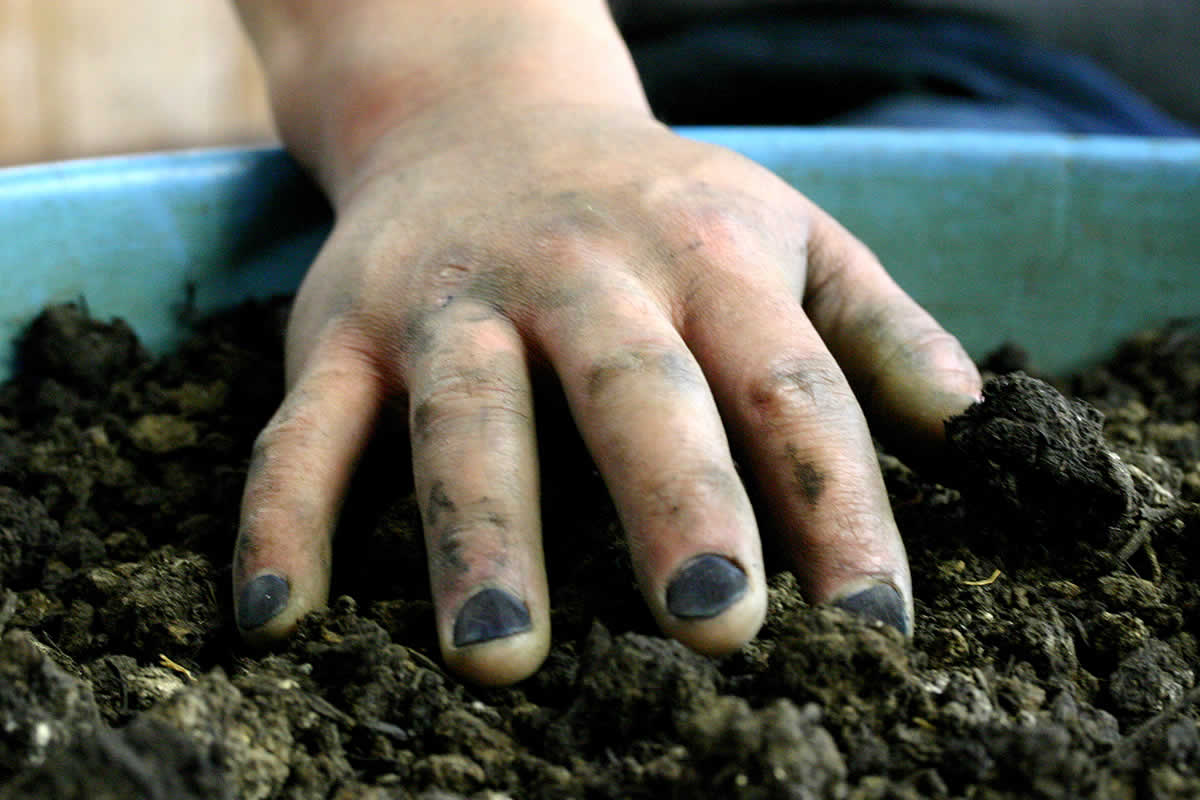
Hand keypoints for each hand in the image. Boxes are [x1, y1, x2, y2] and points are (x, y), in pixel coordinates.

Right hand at [230, 99, 980, 684]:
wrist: (482, 115)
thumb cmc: (656, 207)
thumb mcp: (782, 232)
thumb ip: (872, 323)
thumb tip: (973, 425)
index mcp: (703, 253)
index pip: (786, 386)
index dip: (838, 503)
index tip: (873, 629)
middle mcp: (576, 270)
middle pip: (633, 389)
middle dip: (674, 503)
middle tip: (715, 625)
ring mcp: (447, 298)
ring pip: (463, 415)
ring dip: (480, 534)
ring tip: (501, 662)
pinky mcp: (338, 325)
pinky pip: (302, 429)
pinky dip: (280, 520)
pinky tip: (278, 619)